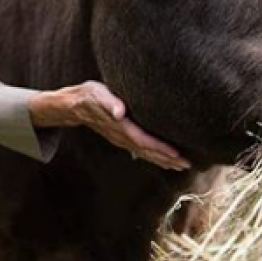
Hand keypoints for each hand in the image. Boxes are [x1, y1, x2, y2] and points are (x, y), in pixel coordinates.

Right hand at [29, 82, 190, 171]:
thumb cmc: (88, 96)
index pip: (144, 141)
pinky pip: (141, 150)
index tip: (177, 155)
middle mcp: (122, 137)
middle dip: (167, 159)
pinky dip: (154, 155)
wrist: (73, 105)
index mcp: (120, 127)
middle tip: (187, 165)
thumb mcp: (97, 94)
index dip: (161, 149)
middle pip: (148, 152)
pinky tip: (164, 159)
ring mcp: (121, 139)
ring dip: (163, 160)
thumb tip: (119, 112)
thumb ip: (109, 102)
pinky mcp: (121, 137)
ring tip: (181, 166)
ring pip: (145, 153)